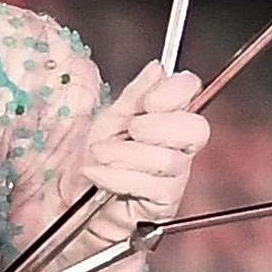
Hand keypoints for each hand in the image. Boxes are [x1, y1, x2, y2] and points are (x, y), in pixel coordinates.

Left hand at [71, 62, 209, 223]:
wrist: (76, 200)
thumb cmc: (96, 160)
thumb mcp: (109, 120)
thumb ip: (135, 95)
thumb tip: (157, 68)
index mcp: (169, 118)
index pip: (192, 91)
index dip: (176, 91)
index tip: (150, 101)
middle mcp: (179, 147)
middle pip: (195, 129)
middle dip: (157, 127)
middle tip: (129, 130)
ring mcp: (175, 177)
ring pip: (167, 160)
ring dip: (124, 155)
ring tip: (100, 157)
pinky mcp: (163, 204)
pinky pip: (151, 186)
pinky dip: (118, 178)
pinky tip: (99, 176)